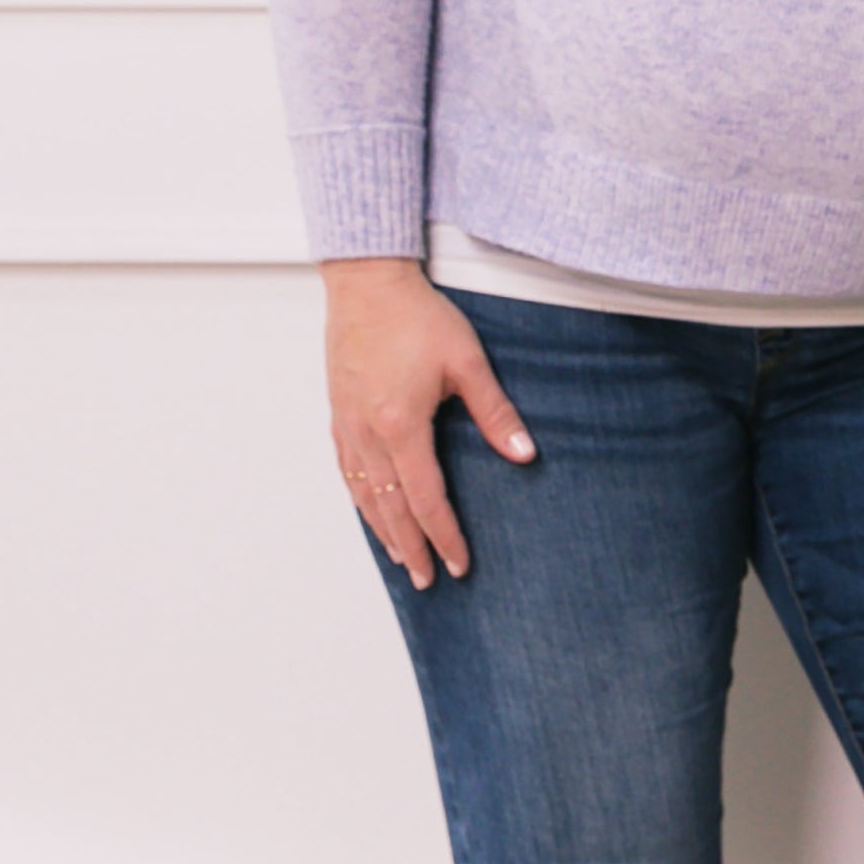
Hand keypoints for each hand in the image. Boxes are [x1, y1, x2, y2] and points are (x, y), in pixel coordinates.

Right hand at [324, 258, 531, 587]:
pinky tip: (371, 512)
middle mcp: (366, 432)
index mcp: (400, 425)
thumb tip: (525, 456)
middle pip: (390, 507)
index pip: (425, 499)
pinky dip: (361, 499)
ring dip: (382, 530)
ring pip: (364, 493)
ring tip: (399, 559)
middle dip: (410, 547)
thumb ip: (496, 414)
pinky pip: (347, 469)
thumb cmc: (418, 317)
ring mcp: (346, 424)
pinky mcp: (338, 412)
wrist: (367, 282)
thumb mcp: (469, 363)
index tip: (458, 564)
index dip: (443, 536)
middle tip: (426, 581)